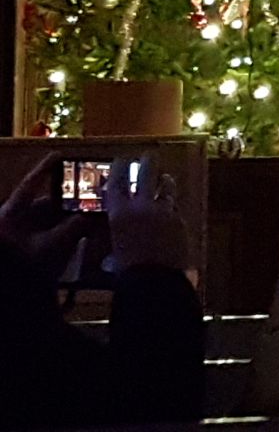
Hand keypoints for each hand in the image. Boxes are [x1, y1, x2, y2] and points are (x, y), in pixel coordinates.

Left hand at [0, 152, 84, 280]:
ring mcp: (17, 240)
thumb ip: (74, 227)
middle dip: (68, 203)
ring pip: (46, 223)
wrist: (7, 301)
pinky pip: (45, 238)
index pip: (29, 185)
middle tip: (91, 199)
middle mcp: (12, 224)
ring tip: (92, 219)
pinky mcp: (23, 255)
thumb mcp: (51, 247)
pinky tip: (81, 237)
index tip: (60, 154)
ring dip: (68, 222)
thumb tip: (92, 214)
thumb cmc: (21, 269)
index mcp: (11, 215)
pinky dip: (62, 236)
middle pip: (43, 206)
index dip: (45, 169)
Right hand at [105, 155, 187, 272]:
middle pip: (146, 174)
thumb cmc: (126, 270)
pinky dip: (171, 208)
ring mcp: (164, 211)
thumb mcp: (114, 250)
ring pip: (166, 187)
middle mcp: (142, 206)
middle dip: (147, 163)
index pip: (117, 182)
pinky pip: (175, 208)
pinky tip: (171, 210)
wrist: (154, 280)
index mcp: (120, 213)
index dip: (118, 168)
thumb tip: (118, 238)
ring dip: (165, 182)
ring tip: (165, 178)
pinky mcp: (180, 220)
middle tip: (148, 156)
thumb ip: (119, 236)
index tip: (120, 159)